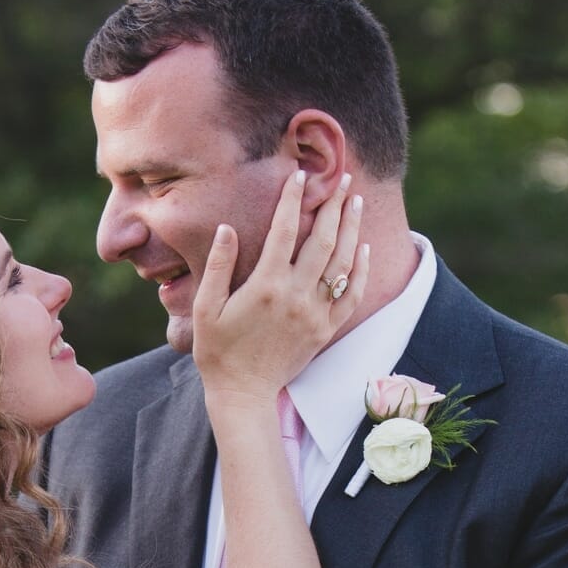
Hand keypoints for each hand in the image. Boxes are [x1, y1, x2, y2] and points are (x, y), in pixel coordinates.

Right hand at [192, 167, 368, 399]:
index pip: (284, 231)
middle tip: (342, 178)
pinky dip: (359, 269)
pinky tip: (362, 248)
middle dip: (333, 205)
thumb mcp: (205, 308)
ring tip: (355, 201)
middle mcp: (296, 296)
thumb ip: (219, 266)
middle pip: (323, 240)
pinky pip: (351, 295)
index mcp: (266, 286)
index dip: (293, 199)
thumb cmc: (218, 350)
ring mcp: (315, 314)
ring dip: (351, 229)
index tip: (299, 175)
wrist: (243, 393)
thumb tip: (227, 228)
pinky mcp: (325, 330)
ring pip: (341, 263)